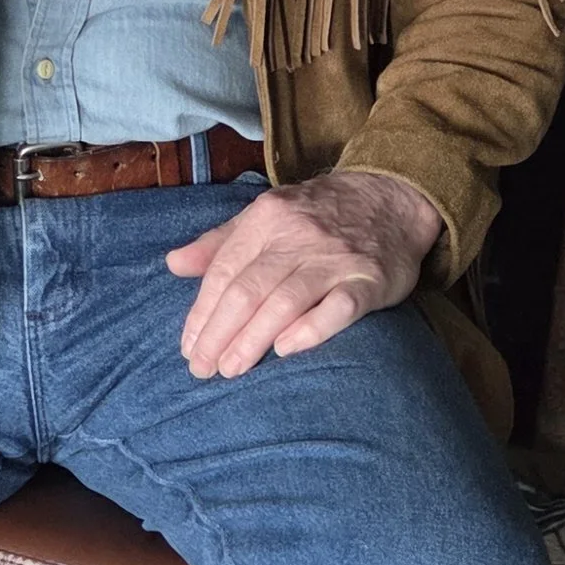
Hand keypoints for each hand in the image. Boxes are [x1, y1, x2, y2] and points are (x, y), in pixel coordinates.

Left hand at [166, 171, 443, 379]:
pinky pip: (338, 307)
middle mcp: (298, 236)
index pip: (224, 271)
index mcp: (266, 218)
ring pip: (284, 301)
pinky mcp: (370, 280)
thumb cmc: (318, 214)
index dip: (202, 313)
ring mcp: (335, 258)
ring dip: (252, 339)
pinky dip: (310, 329)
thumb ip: (220, 243)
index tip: (188, 347)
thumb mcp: (265, 216)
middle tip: (202, 369)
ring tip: (231, 369)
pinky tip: (286, 350)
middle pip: (247, 290)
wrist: (392, 196)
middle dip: (218, 333)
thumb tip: (173, 264)